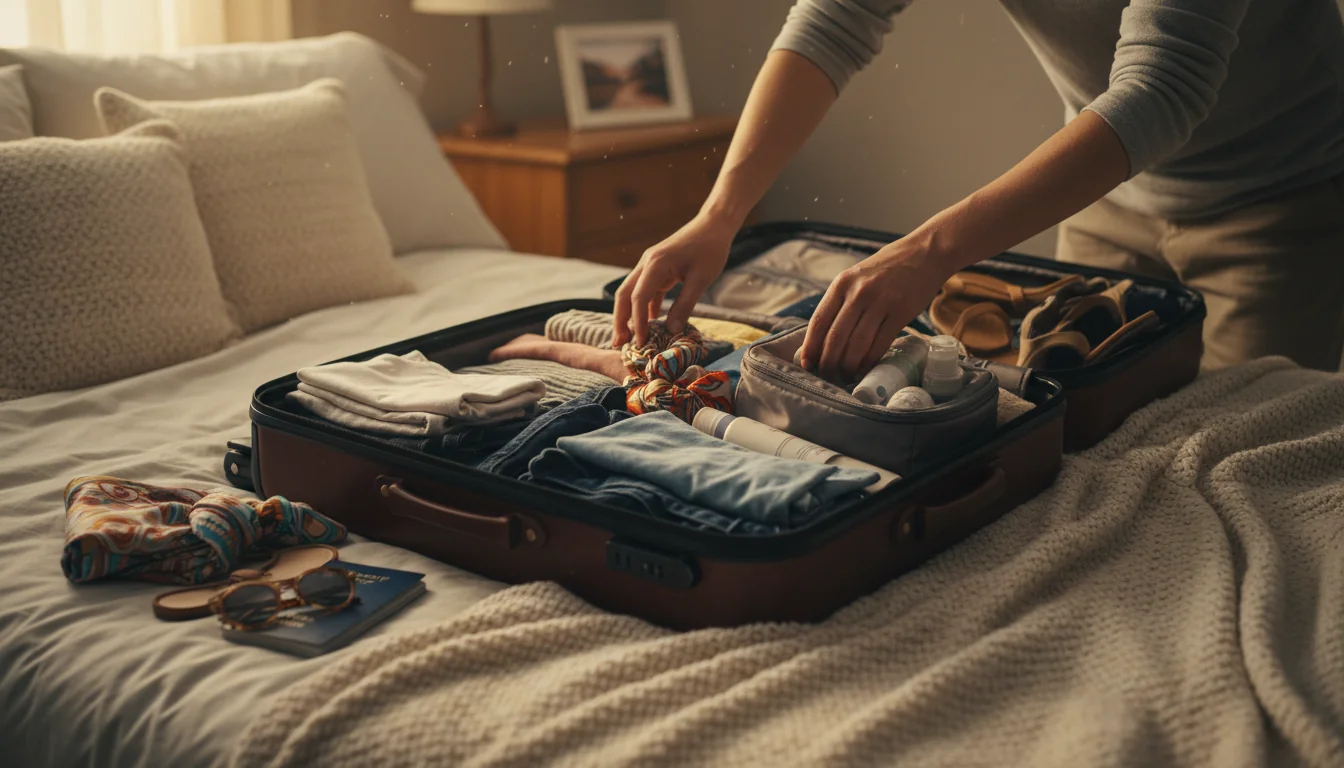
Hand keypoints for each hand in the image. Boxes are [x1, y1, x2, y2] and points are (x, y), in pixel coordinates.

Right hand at [613, 214, 735, 346]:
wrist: (714, 225)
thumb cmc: (710, 249)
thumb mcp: (701, 280)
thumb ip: (685, 305)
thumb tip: (671, 330)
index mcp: (655, 264)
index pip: (639, 298)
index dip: (638, 322)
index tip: (640, 343)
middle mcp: (646, 264)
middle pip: (624, 295)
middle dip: (620, 320)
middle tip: (619, 344)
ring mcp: (650, 266)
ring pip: (632, 293)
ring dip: (629, 315)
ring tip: (629, 338)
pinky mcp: (658, 269)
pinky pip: (646, 291)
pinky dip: (644, 307)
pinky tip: (648, 324)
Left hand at [799, 234, 950, 380]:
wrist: (924, 253)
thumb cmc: (887, 268)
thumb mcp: (857, 277)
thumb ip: (842, 301)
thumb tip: (824, 337)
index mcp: (842, 283)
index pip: (819, 320)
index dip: (810, 346)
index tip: (806, 363)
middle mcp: (858, 293)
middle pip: (836, 337)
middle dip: (828, 362)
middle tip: (827, 376)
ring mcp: (880, 302)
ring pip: (857, 344)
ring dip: (848, 365)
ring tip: (845, 375)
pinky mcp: (900, 313)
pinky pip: (880, 344)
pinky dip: (870, 361)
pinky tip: (865, 369)